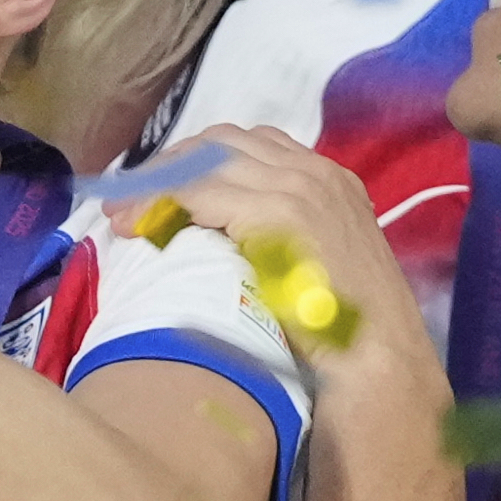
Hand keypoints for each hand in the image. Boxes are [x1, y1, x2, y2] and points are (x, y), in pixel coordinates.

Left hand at [110, 124, 428, 365]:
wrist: (377, 359)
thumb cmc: (343, 327)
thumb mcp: (311, 260)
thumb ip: (277, 232)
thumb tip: (216, 231)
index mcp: (328, 178)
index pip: (246, 145)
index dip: (194, 161)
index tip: (157, 190)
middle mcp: (315, 172)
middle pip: (220, 142)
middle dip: (169, 164)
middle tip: (130, 200)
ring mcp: (300, 187)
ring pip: (204, 160)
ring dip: (156, 183)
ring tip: (124, 215)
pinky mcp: (281, 211)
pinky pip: (200, 191)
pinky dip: (162, 203)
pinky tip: (140, 225)